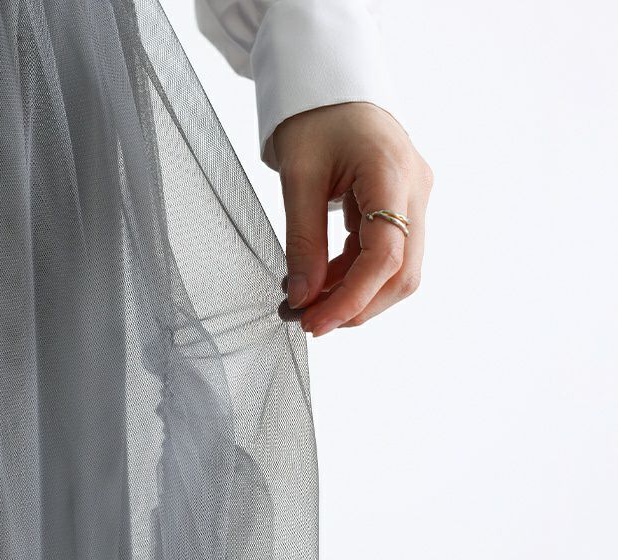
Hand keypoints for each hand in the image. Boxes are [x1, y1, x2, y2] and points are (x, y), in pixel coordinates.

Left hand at [273, 102, 433, 336]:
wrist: (330, 83)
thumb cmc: (315, 116)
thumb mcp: (298, 177)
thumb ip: (302, 242)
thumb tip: (303, 299)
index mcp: (392, 174)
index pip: (385, 257)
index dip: (352, 299)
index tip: (314, 323)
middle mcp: (415, 190)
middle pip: (402, 274)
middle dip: (356, 307)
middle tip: (309, 322)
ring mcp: (413, 198)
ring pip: (397, 271)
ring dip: (354, 296)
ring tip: (305, 304)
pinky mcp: (401, 206)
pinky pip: (384, 256)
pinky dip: (352, 277)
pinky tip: (318, 283)